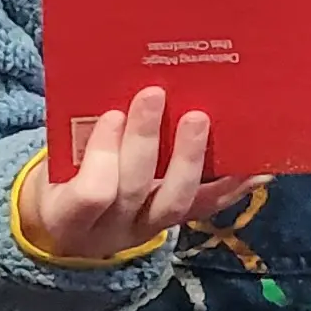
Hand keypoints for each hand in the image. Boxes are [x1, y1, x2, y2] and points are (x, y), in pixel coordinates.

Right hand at [16, 88, 255, 263]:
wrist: (67, 225)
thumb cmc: (61, 178)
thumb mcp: (53, 165)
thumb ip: (76, 138)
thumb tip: (108, 79)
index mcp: (66, 215)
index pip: (90, 193)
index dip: (102, 154)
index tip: (112, 114)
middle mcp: (110, 231)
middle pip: (133, 190)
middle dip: (145, 141)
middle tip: (155, 94)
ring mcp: (145, 231)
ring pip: (175, 202)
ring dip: (190, 157)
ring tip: (199, 118)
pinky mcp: (175, 224)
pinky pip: (205, 208)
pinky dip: (232, 187)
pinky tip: (256, 167)